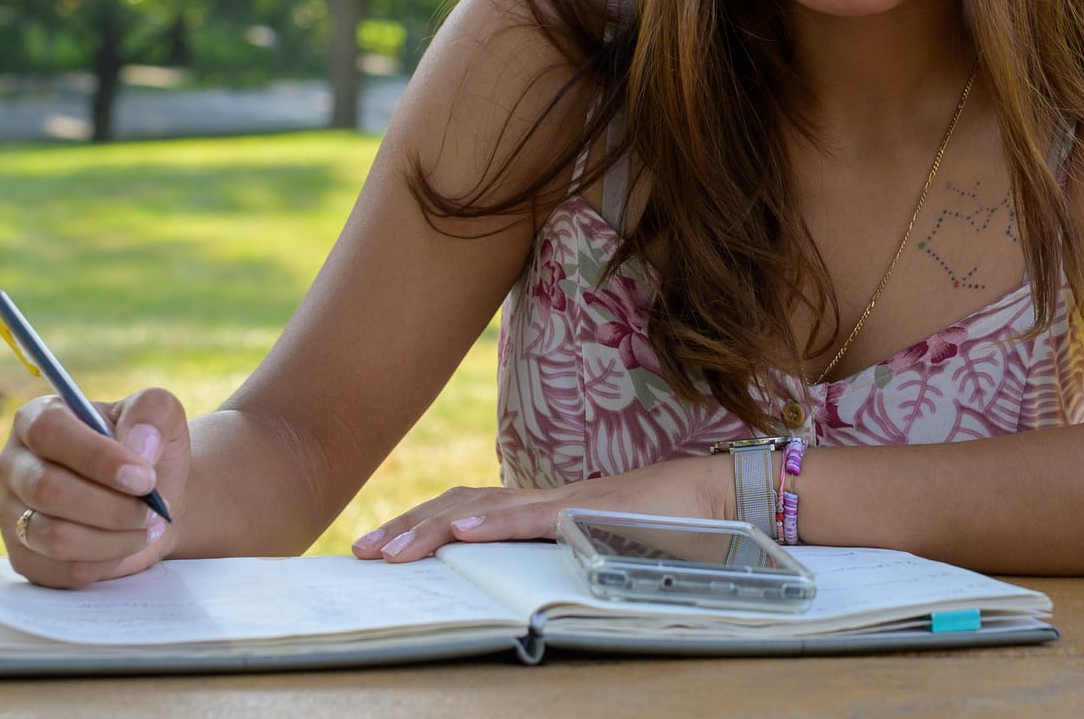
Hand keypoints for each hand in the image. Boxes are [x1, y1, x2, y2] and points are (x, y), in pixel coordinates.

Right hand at [0, 387, 189, 588]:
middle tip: (154, 510)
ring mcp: (12, 514)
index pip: (49, 432)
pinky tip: (128, 544)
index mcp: (38, 417)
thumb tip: (136, 445)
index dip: (97, 457)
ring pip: (54, 536)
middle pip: (47, 490)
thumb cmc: (149, 450)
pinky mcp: (25, 557)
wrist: (152, 498)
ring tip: (149, 525)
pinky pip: (62, 570)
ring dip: (114, 537)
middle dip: (112, 506)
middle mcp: (14, 465)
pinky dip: (106, 561)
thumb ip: (152, 412)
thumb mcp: (161, 414)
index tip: (144, 478)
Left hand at [352, 453, 732, 562]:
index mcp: (545, 510)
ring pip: (483, 509)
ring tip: (389, 551)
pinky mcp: (590, 510)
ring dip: (431, 529)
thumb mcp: (605, 548)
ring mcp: (564, 502)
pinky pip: (532, 517)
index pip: (469, 508)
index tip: (382, 546)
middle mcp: (545, 499)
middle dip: (407, 528)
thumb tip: (530, 586)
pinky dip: (493, 523)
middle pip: (460, 505)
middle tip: (362, 553)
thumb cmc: (672, 526)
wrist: (721, 496)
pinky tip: (459, 533)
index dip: (422, 523)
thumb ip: (566, 556)